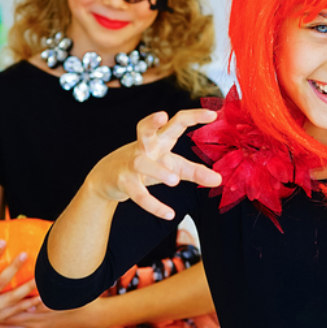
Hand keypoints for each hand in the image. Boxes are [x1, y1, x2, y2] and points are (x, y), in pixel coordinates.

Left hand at [0, 296, 110, 327]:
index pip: (12, 311)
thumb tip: (36, 281)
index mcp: (38, 314)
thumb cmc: (78, 300)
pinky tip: (6, 324)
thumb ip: (48, 288)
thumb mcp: (63, 292)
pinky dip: (11, 327)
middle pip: (8, 322)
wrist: (92, 318)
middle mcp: (35, 324)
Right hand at [88, 109, 221, 220]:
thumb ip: (195, 171)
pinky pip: (138, 194)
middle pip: (145, 129)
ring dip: (157, 170)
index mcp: (159, 140)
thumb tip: (219, 180)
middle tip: (162, 115)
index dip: (193, 116)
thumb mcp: (171, 166)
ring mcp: (131, 164)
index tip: (213, 114)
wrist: (107, 178)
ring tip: (174, 180)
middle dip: (151, 121)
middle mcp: (144, 147)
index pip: (176, 122)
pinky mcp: (124, 182)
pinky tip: (169, 214)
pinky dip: (153, 205)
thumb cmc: (145, 166)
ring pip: (142, 163)